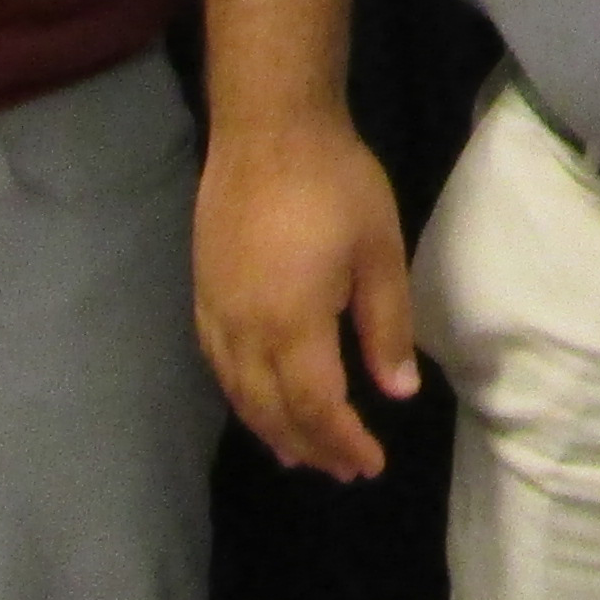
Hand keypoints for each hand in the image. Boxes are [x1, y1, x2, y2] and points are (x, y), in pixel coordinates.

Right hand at [195, 114, 419, 482]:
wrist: (268, 129)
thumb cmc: (335, 185)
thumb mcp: (380, 254)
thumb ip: (386, 328)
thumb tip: (398, 391)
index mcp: (292, 324)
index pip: (316, 407)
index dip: (343, 442)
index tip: (372, 464)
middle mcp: (244, 330)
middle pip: (272, 410)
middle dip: (310, 446)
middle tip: (344, 470)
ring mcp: (216, 313)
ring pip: (239, 393)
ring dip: (271, 429)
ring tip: (301, 455)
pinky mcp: (202, 294)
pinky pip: (219, 365)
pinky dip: (241, 397)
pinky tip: (258, 401)